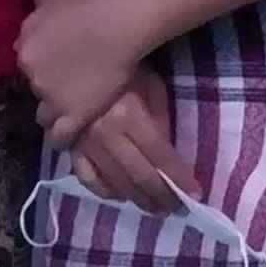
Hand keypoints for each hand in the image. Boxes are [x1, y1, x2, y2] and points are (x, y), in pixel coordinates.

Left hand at [16, 0, 156, 151]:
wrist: (113, 28)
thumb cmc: (82, 11)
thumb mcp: (43, 13)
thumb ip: (28, 32)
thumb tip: (19, 48)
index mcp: (25, 54)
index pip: (29, 70)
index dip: (44, 72)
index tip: (56, 74)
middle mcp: (33, 78)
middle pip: (37, 91)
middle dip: (49, 92)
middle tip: (67, 91)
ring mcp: (53, 99)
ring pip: (45, 116)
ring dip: (54, 115)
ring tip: (67, 117)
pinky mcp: (75, 116)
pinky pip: (60, 136)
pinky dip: (61, 139)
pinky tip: (67, 142)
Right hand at [66, 78, 192, 212]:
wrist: (79, 57)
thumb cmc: (124, 69)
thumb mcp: (151, 88)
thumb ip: (160, 122)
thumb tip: (168, 156)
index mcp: (129, 116)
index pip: (160, 157)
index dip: (180, 179)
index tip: (196, 194)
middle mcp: (105, 133)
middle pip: (139, 175)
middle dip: (162, 196)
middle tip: (177, 209)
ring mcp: (84, 142)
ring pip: (115, 181)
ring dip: (138, 199)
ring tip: (155, 208)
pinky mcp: (70, 145)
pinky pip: (85, 177)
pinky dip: (103, 191)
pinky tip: (119, 195)